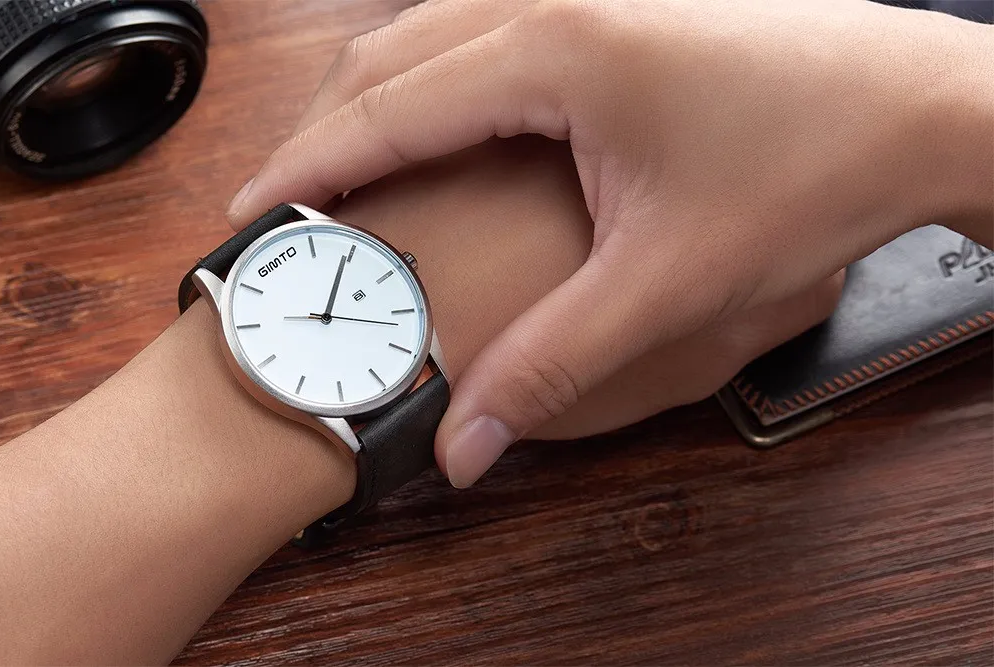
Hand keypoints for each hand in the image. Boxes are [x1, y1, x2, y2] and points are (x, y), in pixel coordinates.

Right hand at [227, 0, 992, 486]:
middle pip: (393, 53)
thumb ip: (552, 361)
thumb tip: (466, 439)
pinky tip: (439, 120)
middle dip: (325, 125)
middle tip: (287, 200)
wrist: (915, 106)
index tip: (251, 213)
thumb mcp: (668, 281)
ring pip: (436, 27)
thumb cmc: (814, 166)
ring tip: (342, 164)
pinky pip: (488, 26)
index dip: (310, 166)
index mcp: (556, 49)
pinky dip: (438, 75)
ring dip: (379, 95)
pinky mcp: (617, 6)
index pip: (390, 109)